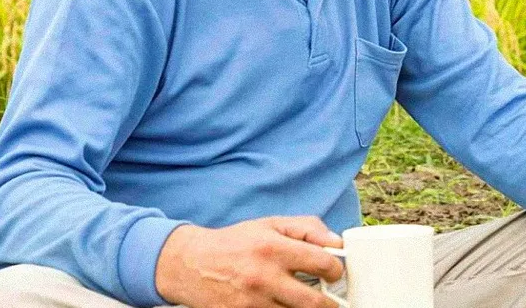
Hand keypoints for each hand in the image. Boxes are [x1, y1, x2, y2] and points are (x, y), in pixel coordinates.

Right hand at [155, 215, 344, 307]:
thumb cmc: (235, 243)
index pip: (322, 264)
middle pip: (314, 303)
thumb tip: (336, 243)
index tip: (334, 274)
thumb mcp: (270, 224)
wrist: (189, 265)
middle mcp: (263, 277)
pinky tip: (282, 305)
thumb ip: (307, 229)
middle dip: (329, 304)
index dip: (336, 270)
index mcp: (274, 248)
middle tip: (330, 300)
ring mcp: (252, 303)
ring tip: (302, 302)